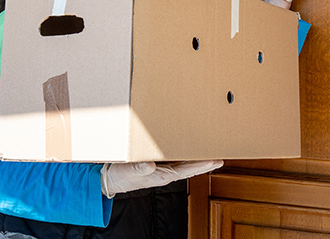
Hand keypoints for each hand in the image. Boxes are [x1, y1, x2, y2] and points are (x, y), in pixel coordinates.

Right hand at [101, 160, 222, 197]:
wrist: (109, 179)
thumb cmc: (119, 177)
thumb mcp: (128, 172)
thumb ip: (139, 168)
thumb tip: (150, 164)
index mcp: (162, 176)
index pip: (186, 171)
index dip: (201, 166)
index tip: (215, 161)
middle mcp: (165, 173)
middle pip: (189, 168)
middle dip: (204, 163)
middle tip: (219, 156)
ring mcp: (161, 170)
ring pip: (184, 164)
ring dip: (196, 159)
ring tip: (208, 153)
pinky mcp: (156, 165)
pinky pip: (174, 160)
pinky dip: (183, 155)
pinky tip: (187, 150)